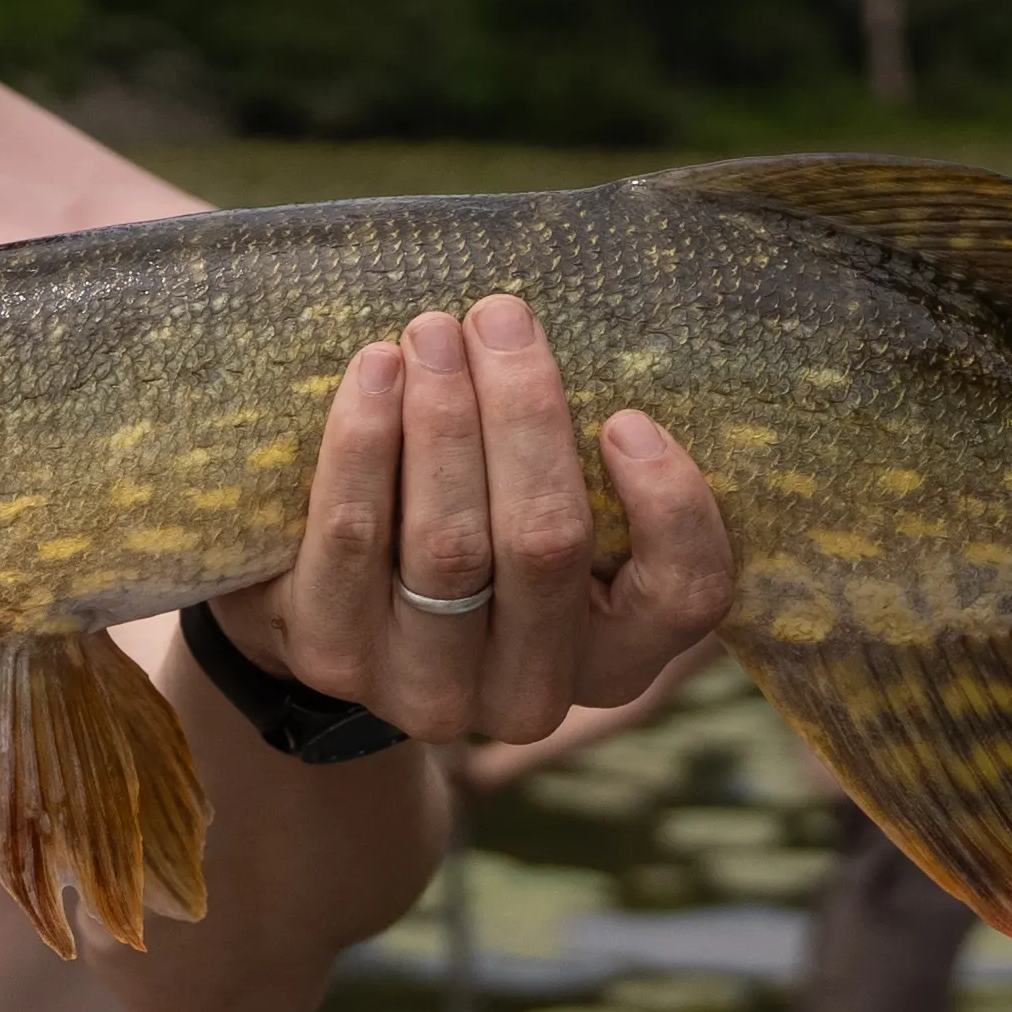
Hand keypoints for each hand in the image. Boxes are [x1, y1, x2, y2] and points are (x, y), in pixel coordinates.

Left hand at [211, 294, 732, 746]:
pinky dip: (364, 444)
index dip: (671, 508)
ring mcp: (427, 688)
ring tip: (431, 333)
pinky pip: (352, 539)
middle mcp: (531, 694)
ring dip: (444, 419)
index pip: (685, 597)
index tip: (627, 418)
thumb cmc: (474, 530)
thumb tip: (565, 346)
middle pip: (546, 546)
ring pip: (450, 545)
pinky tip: (375, 372)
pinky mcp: (334, 656)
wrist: (327, 610)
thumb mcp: (546, 515)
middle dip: (524, 414)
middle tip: (501, 317)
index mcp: (616, 658)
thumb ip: (582, 466)